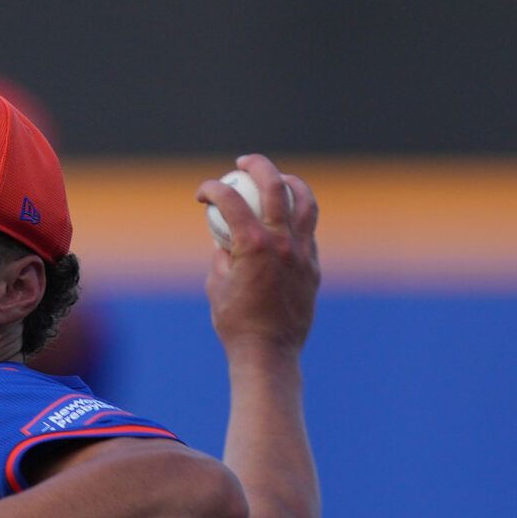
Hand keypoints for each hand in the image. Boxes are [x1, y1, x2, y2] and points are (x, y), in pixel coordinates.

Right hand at [196, 155, 320, 357]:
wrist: (268, 353)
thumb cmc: (235, 323)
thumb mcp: (216, 284)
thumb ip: (221, 254)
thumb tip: (224, 237)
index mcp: (253, 245)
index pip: (230, 200)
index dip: (212, 189)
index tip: (203, 193)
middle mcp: (282, 242)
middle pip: (274, 185)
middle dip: (256, 166)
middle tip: (242, 164)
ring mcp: (303, 253)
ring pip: (305, 202)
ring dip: (290, 183)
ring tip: (278, 179)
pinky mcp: (313, 267)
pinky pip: (309, 232)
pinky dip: (297, 219)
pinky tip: (286, 220)